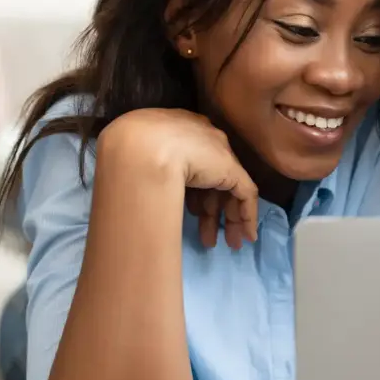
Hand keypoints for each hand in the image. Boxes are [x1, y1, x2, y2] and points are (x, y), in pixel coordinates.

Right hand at [100, 109, 257, 247]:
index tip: (193, 215)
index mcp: (182, 135)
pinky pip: (246, 194)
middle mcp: (205, 141)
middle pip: (213, 181)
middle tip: (210, 239)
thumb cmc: (131, 153)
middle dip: (212, 212)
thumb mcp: (139, 162)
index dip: (197, 196)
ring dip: (228, 220)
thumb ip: (152, 173)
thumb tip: (149, 193)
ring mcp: (219, 154)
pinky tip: (247, 236)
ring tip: (227, 244)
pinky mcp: (231, 169)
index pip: (195, 168)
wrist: (141, 146)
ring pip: (229, 191)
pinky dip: (247, 216)